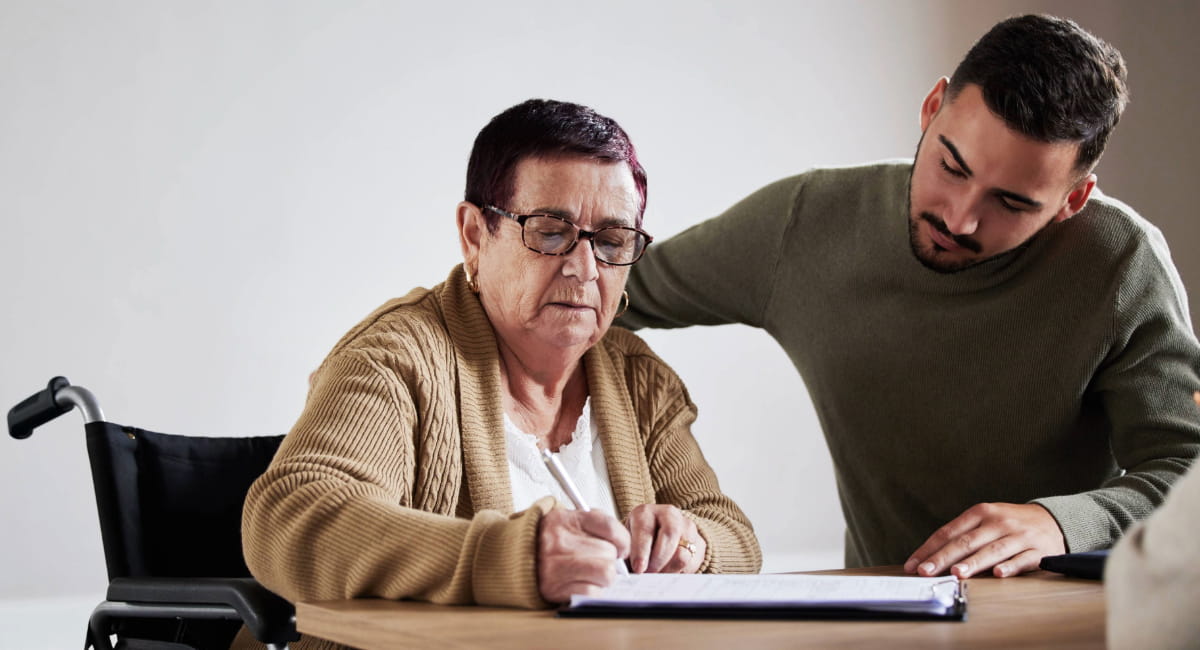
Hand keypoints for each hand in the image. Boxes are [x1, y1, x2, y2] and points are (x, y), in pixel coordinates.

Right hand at [537, 508, 630, 602]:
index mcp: (564, 519)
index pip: (610, 527)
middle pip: (609, 553)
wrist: (512, 558)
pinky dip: (593, 591)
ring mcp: (555, 566)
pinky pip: (592, 592)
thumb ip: (594, 524)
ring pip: (606, 573)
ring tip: (592, 574)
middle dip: (609, 560)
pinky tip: (582, 584)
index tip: (621, 548)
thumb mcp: (566, 521)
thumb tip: (624, 546)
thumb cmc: (548, 541)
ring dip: (604, 577)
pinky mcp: (554, 589)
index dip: (623, 540)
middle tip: (599, 562)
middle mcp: (558, 541)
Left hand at [624, 504, 705, 573]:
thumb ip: (627, 555)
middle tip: (649, 574)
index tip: (638, 568)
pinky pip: (692, 563)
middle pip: (669, 536)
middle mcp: (668, 514)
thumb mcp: (628, 543)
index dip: (641, 551)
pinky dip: (679, 573)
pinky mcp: (699, 542)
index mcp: (645, 512)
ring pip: (682, 553)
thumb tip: (626, 573)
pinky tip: (669, 573)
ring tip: (658, 575)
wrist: (661, 533)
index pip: (645, 529)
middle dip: (658, 561)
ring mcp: (687, 527)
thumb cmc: (638, 542)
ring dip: (668, 570)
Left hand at [904, 502, 1064, 578]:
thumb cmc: (1009, 524)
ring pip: (992, 550)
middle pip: (967, 541)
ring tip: (956, 573)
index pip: (949, 532)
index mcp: (981, 512)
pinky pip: (1022, 560)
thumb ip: (962, 536)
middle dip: (944, 557)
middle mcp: (998, 521)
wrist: (1052, 519)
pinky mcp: (1039, 550)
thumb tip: (931, 558)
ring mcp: (1019, 535)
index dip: (929, 549)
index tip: (913, 565)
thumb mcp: (985, 520)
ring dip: (973, 563)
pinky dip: (1010, 567)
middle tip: (926, 571)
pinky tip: (998, 574)